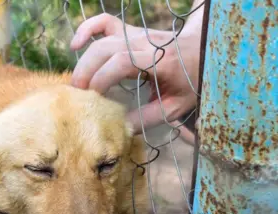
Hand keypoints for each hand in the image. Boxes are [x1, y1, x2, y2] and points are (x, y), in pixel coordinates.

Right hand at [69, 12, 202, 135]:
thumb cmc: (189, 83)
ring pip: (103, 38)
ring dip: (85, 61)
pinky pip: (104, 22)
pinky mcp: (130, 30)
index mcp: (161, 60)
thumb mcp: (175, 107)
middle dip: (87, 71)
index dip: (103, 77)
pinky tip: (75, 45)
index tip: (95, 98)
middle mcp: (146, 42)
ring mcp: (137, 33)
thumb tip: (119, 128)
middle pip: (107, 48)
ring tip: (77, 84)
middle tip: (78, 96)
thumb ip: (148, 118)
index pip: (123, 61)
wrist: (201, 52)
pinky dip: (87, 29)